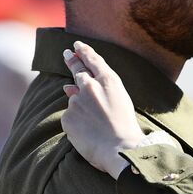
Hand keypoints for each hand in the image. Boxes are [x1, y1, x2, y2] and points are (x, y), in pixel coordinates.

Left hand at [60, 41, 146, 177]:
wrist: (121, 149)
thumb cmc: (126, 128)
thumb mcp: (120, 102)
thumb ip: (98, 91)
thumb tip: (67, 87)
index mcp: (109, 81)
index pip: (93, 60)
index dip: (84, 51)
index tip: (76, 45)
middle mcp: (90, 86)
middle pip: (77, 71)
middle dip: (72, 61)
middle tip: (66, 53)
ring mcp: (77, 101)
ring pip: (75, 101)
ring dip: (83, 108)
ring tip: (97, 122)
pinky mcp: (68, 117)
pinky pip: (70, 117)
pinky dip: (78, 123)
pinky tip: (90, 132)